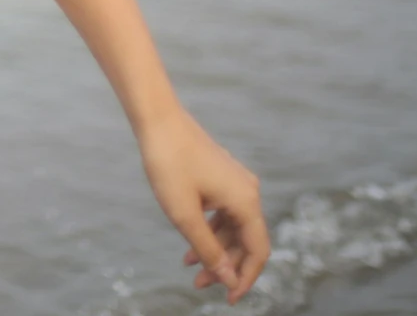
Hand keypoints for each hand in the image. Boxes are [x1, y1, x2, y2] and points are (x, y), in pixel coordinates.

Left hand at [139, 109, 268, 303]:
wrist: (157, 119)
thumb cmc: (168, 163)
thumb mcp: (184, 214)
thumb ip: (208, 249)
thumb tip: (228, 278)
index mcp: (246, 202)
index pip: (258, 251)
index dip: (246, 278)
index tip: (228, 298)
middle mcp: (248, 192)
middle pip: (245, 241)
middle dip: (225, 266)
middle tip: (199, 285)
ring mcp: (235, 182)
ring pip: (232, 228)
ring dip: (215, 250)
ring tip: (189, 267)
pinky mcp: (221, 176)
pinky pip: (222, 212)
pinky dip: (209, 230)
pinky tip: (189, 244)